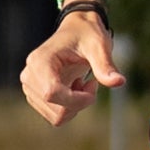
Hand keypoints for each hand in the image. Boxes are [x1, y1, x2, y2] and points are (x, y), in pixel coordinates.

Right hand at [21, 4, 123, 126]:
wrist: (76, 32)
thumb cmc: (87, 35)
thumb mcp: (99, 46)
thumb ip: (106, 65)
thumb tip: (119, 82)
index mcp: (40, 61)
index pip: (52, 93)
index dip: (76, 99)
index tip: (94, 86)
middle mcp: (29, 76)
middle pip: (56, 110)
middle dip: (80, 103)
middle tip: (91, 83)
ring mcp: (30, 88)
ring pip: (57, 117)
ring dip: (77, 106)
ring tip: (82, 83)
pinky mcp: (36, 97)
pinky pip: (57, 116)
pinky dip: (72, 108)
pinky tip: (75, 88)